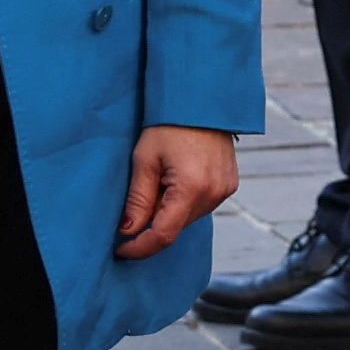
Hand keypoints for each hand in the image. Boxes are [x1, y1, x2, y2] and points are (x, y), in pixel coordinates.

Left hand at [116, 125, 238, 259]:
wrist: (202, 100)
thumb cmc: (169, 124)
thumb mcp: (144, 159)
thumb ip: (137, 199)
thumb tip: (127, 231)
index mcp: (191, 188)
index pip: (163, 235)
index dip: (139, 247)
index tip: (120, 250)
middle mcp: (213, 194)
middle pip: (175, 227)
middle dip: (151, 223)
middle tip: (136, 197)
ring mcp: (224, 190)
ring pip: (187, 218)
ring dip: (168, 211)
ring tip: (159, 179)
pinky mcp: (229, 185)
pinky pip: (201, 206)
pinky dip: (183, 202)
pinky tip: (175, 178)